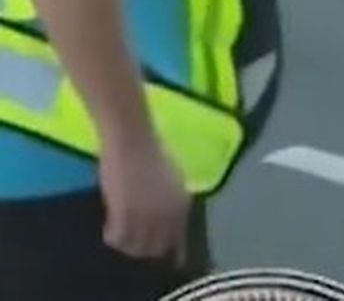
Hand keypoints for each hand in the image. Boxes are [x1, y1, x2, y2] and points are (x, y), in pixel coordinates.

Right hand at [98, 132, 190, 262]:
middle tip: (133, 244)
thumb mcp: (172, 180)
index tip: (160, 255)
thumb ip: (171, 203)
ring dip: (128, 244)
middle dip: (146, 250)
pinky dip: (112, 237)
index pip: (178, 240)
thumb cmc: (152, 153)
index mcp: (182, 204)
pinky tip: (109, 229)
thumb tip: (166, 222)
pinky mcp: (123, 214)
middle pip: (156, 248)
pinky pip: (117, 238)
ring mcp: (145, 216)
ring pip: (135, 247)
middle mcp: (167, 214)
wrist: (132, 140)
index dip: (169, 251)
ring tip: (120, 235)